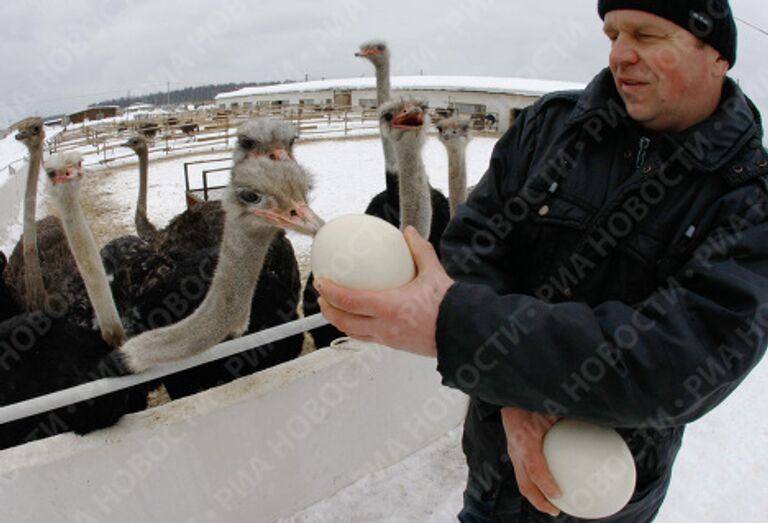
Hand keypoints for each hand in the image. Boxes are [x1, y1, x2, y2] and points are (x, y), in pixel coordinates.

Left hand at [316, 226, 453, 356]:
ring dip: (341, 322)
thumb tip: (409, 233)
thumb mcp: (434, 274)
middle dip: (329, 311)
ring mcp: (389, 339)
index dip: (331, 292)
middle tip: (322, 298)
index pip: (350, 300)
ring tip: (336, 309)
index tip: (321, 283)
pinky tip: (362, 317)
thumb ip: (420, 250)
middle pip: (346, 322)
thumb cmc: (451, 308)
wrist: (465, 333)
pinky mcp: (396, 346)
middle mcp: (385, 327)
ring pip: (355, 333)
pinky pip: (370, 337)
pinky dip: (359, 327)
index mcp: (390, 307)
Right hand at [500, 406, 562, 516]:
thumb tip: (595, 419)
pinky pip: (523, 472)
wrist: (509, 395)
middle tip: (555, 510)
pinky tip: (549, 485)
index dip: (546, 484)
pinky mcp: (514, 452)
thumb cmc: (530, 400)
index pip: (534, 468)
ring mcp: (514, 452)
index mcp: (526, 439)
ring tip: (552, 505)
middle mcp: (517, 449)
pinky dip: (536, 483)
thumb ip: (568, 417)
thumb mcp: (550, 407)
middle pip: (525, 483)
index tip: (558, 494)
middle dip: (539, 501)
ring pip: (523, 481)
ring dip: (536, 496)